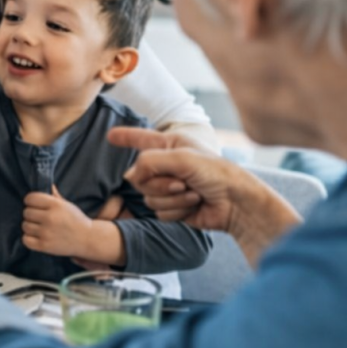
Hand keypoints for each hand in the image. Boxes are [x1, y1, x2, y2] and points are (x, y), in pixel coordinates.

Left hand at [21, 185, 96, 258]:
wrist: (88, 239)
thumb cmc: (76, 220)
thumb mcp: (67, 205)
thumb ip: (55, 196)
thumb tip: (47, 185)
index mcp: (55, 205)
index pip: (30, 198)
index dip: (30, 201)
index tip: (34, 205)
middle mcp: (50, 218)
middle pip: (26, 212)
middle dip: (30, 214)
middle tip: (38, 218)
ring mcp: (46, 233)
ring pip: (24, 226)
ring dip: (29, 226)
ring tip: (38, 227)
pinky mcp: (45, 245)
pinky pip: (25, 240)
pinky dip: (28, 238)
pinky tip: (36, 236)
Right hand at [108, 126, 239, 231]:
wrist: (237, 203)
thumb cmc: (216, 173)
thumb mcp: (181, 158)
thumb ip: (149, 162)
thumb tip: (132, 176)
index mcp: (170, 146)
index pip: (141, 139)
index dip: (125, 137)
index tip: (110, 136)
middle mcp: (167, 165)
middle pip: (139, 177)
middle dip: (159, 183)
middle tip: (182, 182)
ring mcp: (169, 188)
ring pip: (148, 197)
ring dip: (172, 198)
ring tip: (193, 194)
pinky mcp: (173, 207)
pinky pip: (159, 211)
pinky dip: (177, 210)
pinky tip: (194, 205)